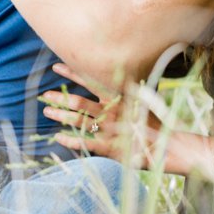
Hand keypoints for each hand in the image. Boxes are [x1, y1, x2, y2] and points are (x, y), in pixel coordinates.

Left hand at [41, 62, 162, 167]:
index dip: (73, 73)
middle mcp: (112, 111)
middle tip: (45, 95)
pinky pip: (84, 142)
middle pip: (79, 101)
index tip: (57, 66)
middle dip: (60, 97)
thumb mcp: (142, 103)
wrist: (167, 146)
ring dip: (60, 115)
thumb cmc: (154, 125)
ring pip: (78, 120)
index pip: (92, 81)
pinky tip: (58, 138)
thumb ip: (126, 94)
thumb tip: (118, 80)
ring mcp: (109, 129)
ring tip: (46, 111)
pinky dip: (70, 140)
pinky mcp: (109, 147)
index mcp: (119, 98)